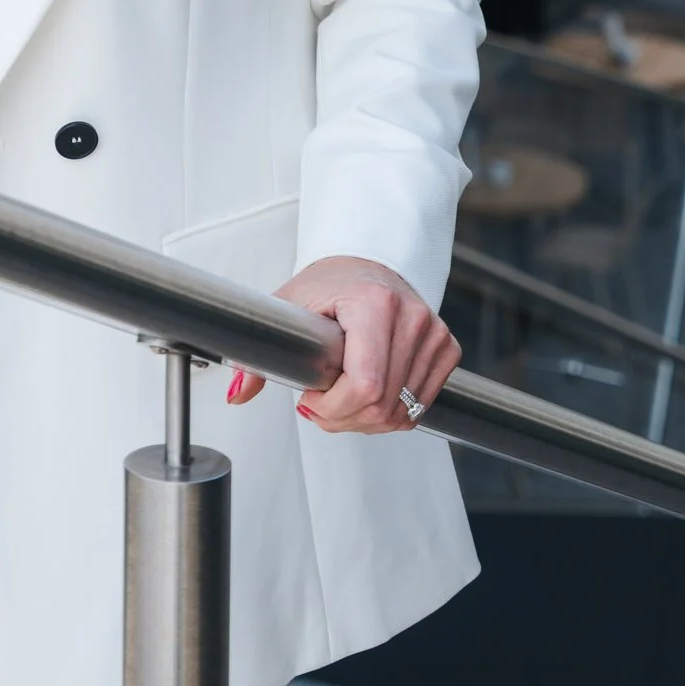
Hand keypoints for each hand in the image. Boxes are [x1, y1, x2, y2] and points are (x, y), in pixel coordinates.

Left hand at [224, 256, 459, 431]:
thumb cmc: (329, 284)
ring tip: (341, 399)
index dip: (333, 408)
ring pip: (402, 413)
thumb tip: (238, 394)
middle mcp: (411, 317)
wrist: (366, 264)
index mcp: (374, 303)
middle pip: (382, 405)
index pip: (365, 385)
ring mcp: (434, 334)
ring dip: (366, 421)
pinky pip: (419, 407)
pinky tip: (368, 394)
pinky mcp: (446, 348)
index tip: (309, 398)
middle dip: (343, 419)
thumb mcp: (287, 307)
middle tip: (319, 405)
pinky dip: (391, 414)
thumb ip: (260, 353)